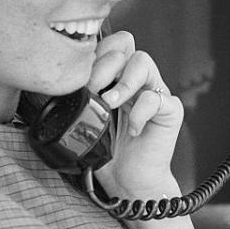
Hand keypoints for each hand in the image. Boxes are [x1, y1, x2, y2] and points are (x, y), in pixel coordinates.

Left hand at [88, 31, 182, 201]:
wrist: (129, 185)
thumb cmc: (108, 155)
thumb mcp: (84, 122)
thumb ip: (78, 98)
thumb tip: (59, 82)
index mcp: (117, 77)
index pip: (109, 44)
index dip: (94, 55)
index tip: (80, 81)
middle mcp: (137, 80)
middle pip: (125, 44)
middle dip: (104, 65)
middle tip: (93, 92)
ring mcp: (155, 92)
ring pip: (142, 61)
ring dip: (122, 82)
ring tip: (110, 103)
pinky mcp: (170, 110)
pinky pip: (157, 98)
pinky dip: (140, 112)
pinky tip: (132, 129)